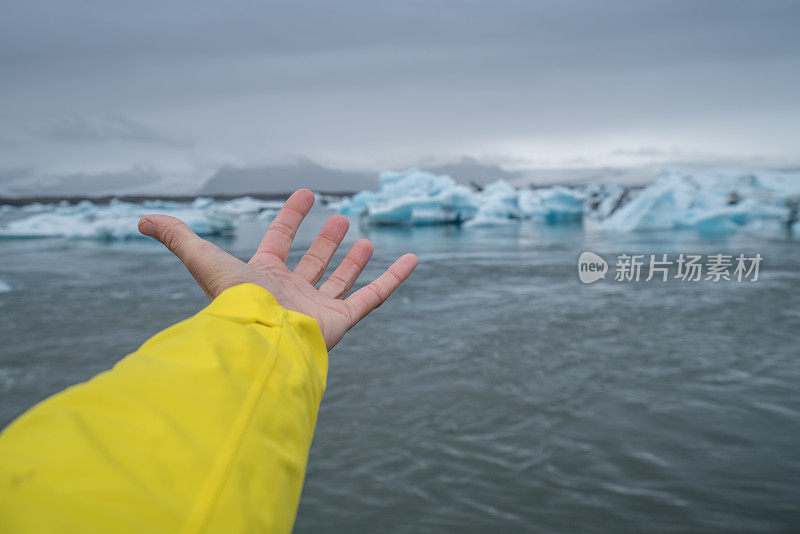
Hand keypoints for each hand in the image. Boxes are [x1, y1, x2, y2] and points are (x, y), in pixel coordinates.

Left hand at [137, 189, 417, 349]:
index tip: (305, 193)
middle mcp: (291, 292)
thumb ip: (176, 237)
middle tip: (339, 220)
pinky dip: (394, 278)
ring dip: (353, 260)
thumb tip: (139, 219)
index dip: (290, 217)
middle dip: (325, 241)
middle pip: (312, 262)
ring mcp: (318, 307)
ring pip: (341, 279)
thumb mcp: (202, 258)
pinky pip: (374, 295)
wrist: (260, 340)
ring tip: (366, 239)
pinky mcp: (343, 320)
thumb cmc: (234, 300)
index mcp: (263, 276)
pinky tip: (411, 259)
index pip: (278, 240)